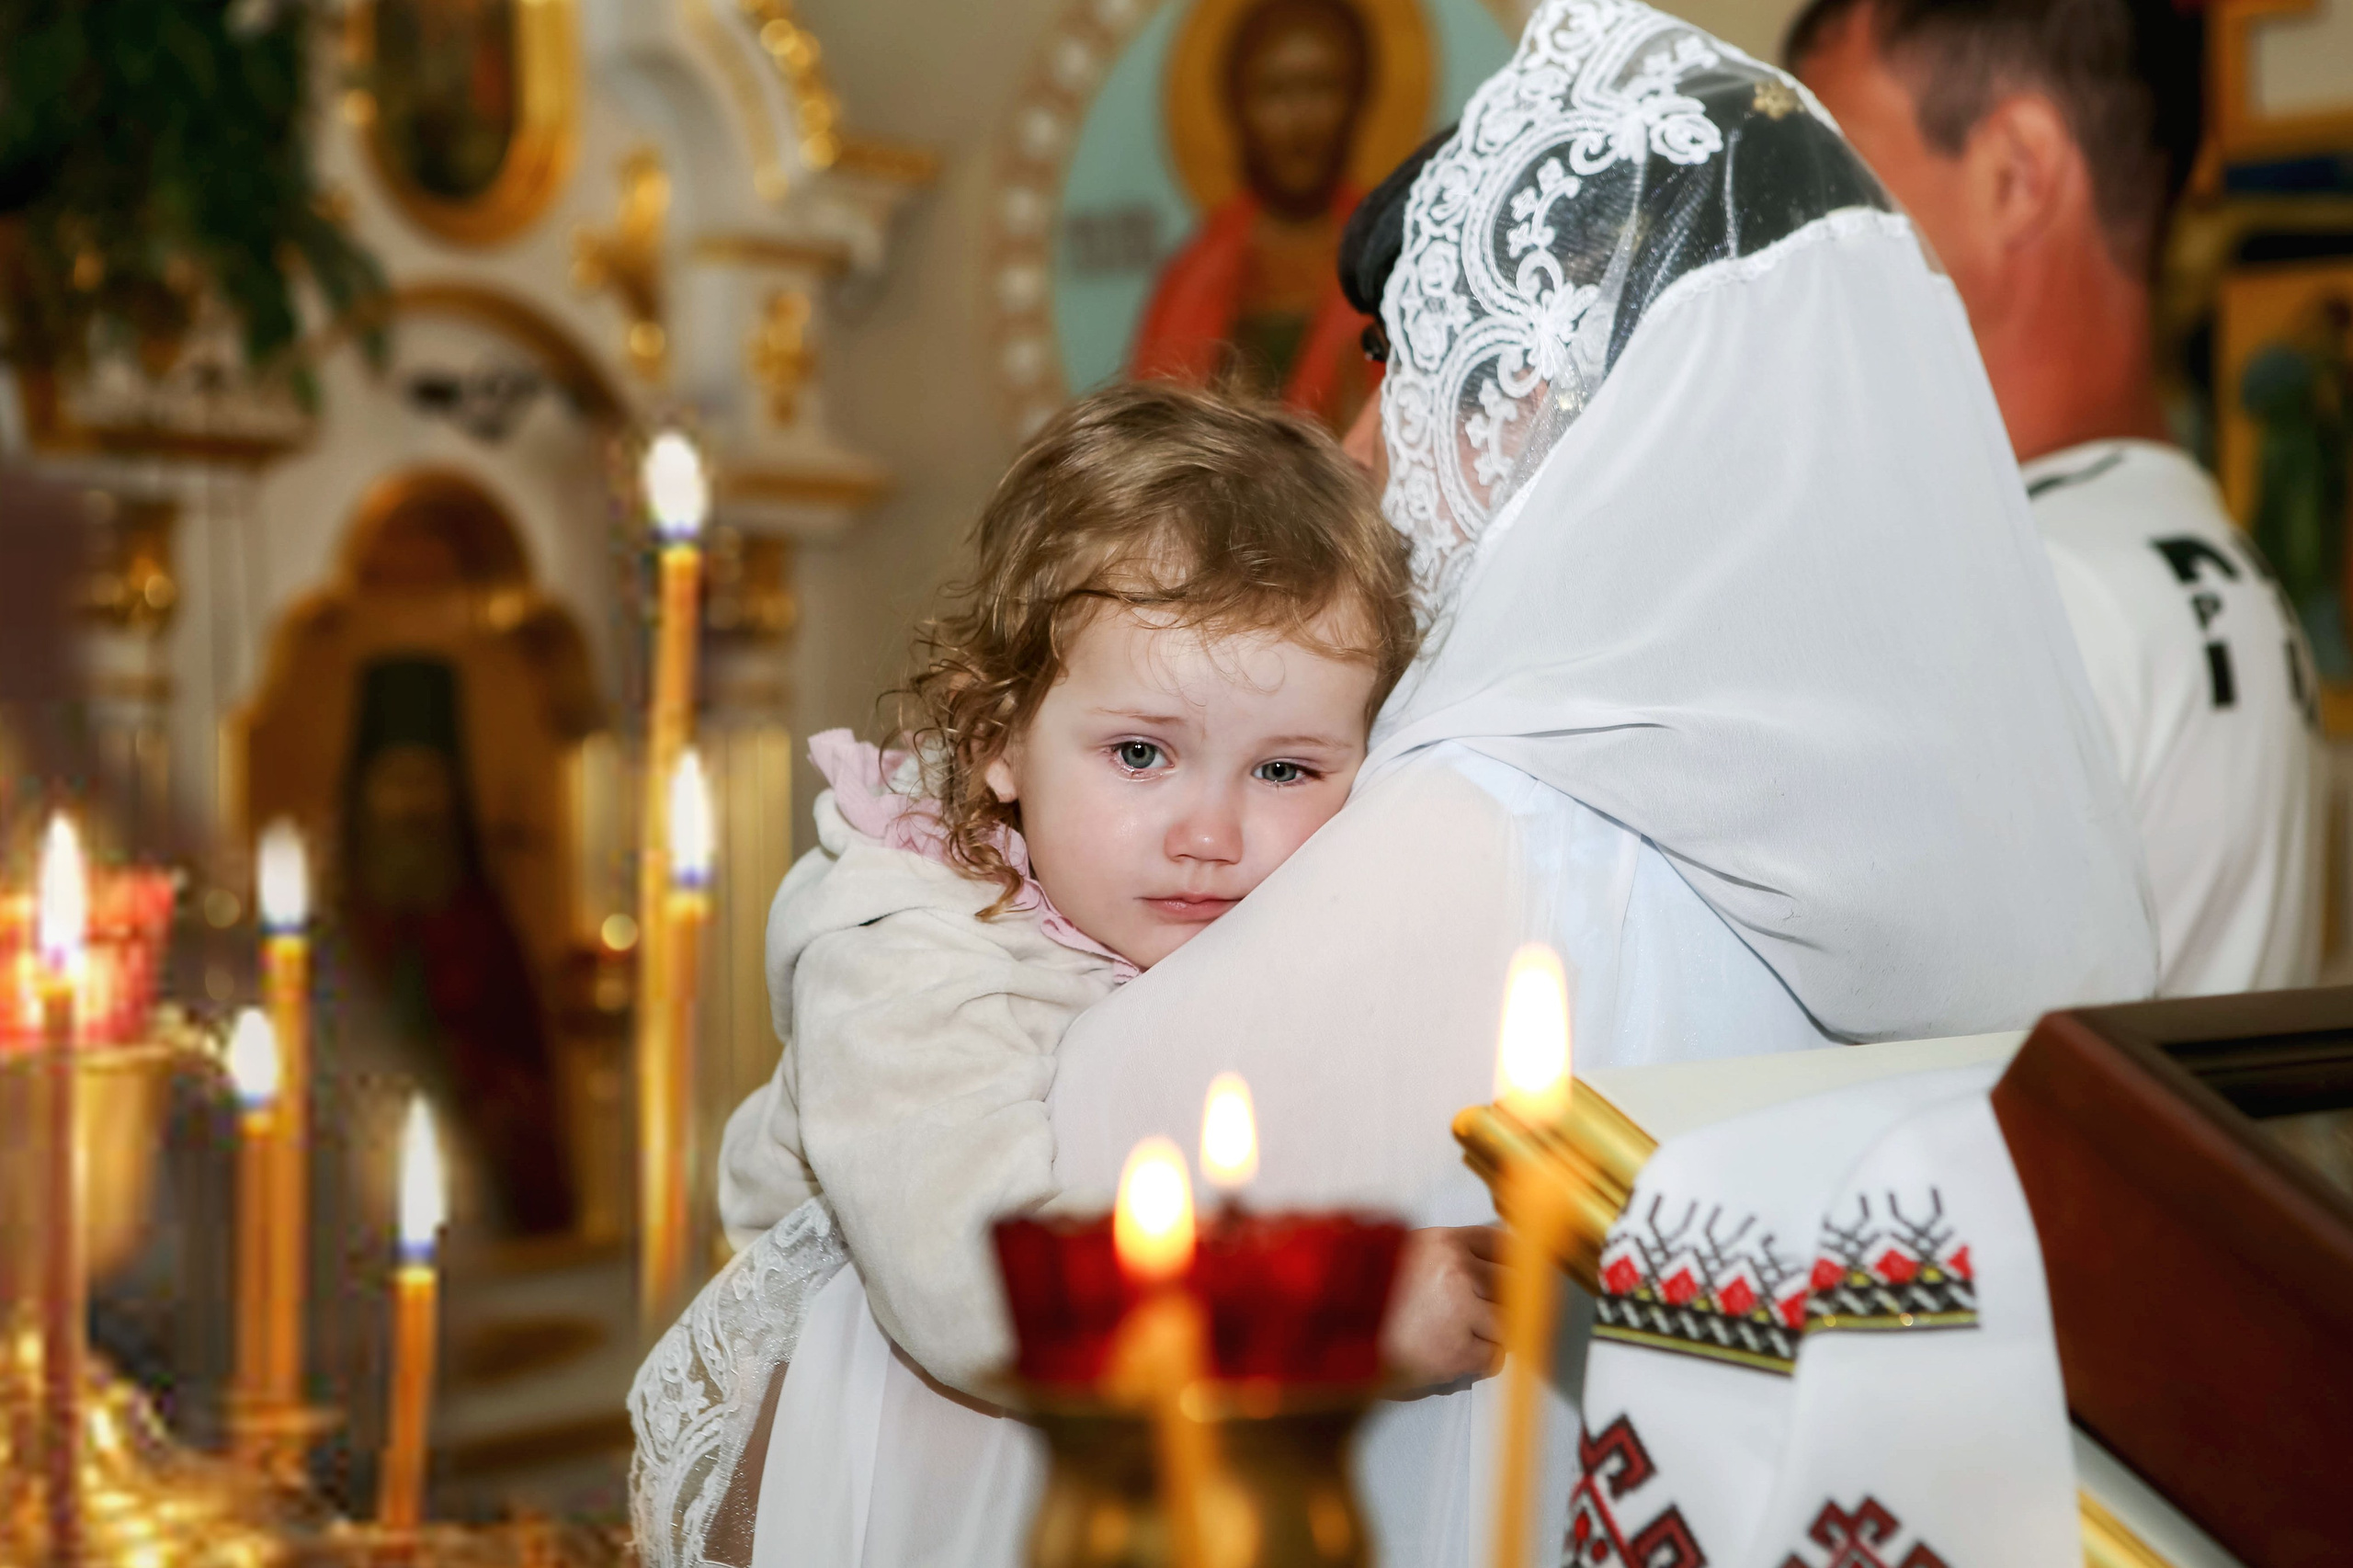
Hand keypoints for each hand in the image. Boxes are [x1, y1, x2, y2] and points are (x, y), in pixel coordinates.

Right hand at [1379, 1224, 1502, 1389]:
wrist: (1338, 1338)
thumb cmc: (1367, 1299)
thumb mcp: (1400, 1256)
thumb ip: (1438, 1255)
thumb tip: (1481, 1261)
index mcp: (1442, 1242)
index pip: (1499, 1243)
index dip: (1509, 1260)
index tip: (1512, 1271)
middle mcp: (1457, 1271)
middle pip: (1510, 1282)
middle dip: (1504, 1300)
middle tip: (1485, 1313)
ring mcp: (1461, 1311)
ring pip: (1507, 1321)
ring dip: (1491, 1333)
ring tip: (1462, 1337)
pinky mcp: (1459, 1351)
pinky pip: (1494, 1356)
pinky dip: (1481, 1361)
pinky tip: (1457, 1356)